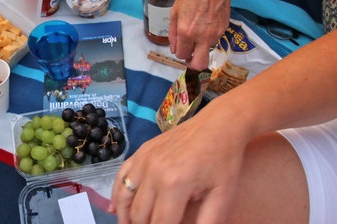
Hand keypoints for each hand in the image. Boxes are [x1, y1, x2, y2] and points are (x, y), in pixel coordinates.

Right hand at [108, 113, 244, 222]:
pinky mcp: (141, 152)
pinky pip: (121, 176)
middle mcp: (153, 173)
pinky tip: (115, 209)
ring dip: (125, 217)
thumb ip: (207, 222)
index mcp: (174, 185)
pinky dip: (116, 195)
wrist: (218, 124)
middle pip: (140, 214)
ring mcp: (143, 160)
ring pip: (125, 197)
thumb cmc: (224, 161)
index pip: (160, 223)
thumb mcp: (223, 195)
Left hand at [169, 0, 237, 69]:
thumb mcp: (175, 11)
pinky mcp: (225, 28)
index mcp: (187, 32)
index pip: (182, 55)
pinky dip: (208, 37)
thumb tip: (175, 49)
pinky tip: (205, 23)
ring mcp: (216, 33)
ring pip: (206, 51)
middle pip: (199, 64)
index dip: (179, 53)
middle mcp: (202, 36)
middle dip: (192, 63)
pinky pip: (214, 40)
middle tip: (189, 55)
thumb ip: (173, 33)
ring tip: (196, 30)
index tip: (179, 48)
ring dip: (200, 47)